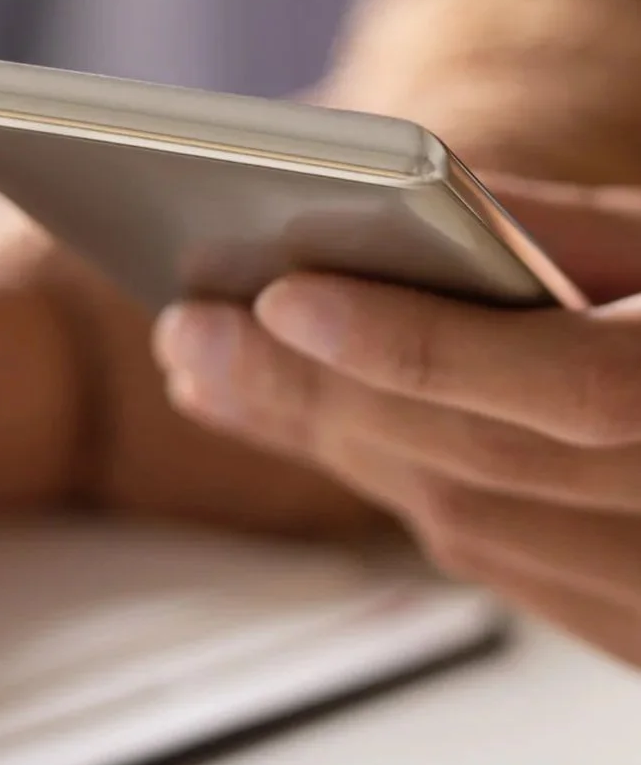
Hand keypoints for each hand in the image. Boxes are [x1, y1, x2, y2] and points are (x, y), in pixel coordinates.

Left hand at [153, 179, 640, 668]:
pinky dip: (409, 491)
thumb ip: (569, 230)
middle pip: (487, 471)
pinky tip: (330, 433)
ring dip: (336, 450)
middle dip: (316, 399)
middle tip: (190, 331)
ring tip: (218, 375)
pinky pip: (509, 570)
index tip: (284, 293)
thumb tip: (411, 195)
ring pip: (480, 532)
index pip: (574, 393)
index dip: (421, 347)